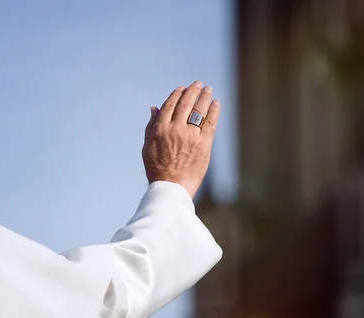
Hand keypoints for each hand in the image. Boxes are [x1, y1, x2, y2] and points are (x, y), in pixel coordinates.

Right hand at [142, 81, 219, 198]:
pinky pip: (210, 122)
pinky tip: (216, 103)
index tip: (182, 88)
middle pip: (186, 104)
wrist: (172, 187)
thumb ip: (151, 126)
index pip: (170, 105)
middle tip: (198, 84)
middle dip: (192, 91)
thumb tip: (154, 108)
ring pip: (199, 110)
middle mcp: (175, 129)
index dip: (177, 94)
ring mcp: (190, 135)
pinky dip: (214, 110)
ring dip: (204, 97)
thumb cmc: (157, 169)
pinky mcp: (204, 143)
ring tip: (207, 90)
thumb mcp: (147, 146)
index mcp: (160, 129)